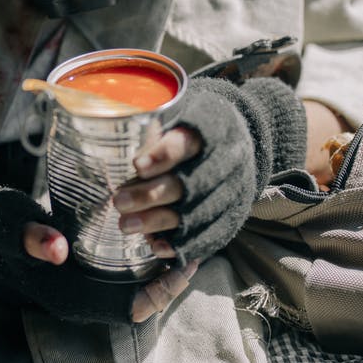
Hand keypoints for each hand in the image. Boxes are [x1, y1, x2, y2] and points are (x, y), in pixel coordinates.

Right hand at [23, 221, 201, 321]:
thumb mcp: (10, 226)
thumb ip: (31, 237)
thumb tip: (56, 250)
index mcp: (68, 297)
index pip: (129, 309)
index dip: (162, 291)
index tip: (184, 260)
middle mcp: (81, 300)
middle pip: (142, 301)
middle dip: (171, 278)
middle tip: (195, 242)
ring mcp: (85, 289)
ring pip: (137, 290)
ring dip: (162, 269)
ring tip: (184, 236)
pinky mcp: (87, 274)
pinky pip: (127, 277)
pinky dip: (147, 260)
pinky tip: (160, 233)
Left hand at [111, 77, 307, 265]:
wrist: (244, 146)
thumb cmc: (198, 131)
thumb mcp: (184, 116)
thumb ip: (158, 132)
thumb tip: (125, 147)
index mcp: (214, 133)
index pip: (188, 143)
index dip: (164, 155)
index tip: (137, 166)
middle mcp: (227, 165)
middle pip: (187, 184)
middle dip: (150, 195)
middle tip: (118, 201)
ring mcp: (230, 195)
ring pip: (192, 213)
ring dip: (156, 221)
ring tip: (125, 224)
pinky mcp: (229, 219)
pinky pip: (205, 237)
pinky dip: (179, 244)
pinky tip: (155, 245)